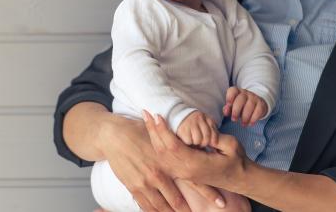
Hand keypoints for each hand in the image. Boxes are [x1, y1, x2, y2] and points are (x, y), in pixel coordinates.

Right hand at [100, 114, 223, 211]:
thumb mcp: (162, 137)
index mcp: (170, 160)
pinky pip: (146, 206)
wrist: (114, 136)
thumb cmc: (139, 132)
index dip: (208, 192)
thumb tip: (199, 148)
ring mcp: (145, 183)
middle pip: (177, 200)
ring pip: (162, 207)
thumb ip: (179, 146)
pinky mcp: (133, 187)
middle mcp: (159, 174)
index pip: (193, 180)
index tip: (221, 202)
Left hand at [143, 110, 249, 191]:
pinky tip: (155, 133)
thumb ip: (216, 137)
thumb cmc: (237, 161)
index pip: (172, 145)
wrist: (238, 178)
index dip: (163, 130)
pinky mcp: (183, 172)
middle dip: (152, 130)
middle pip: (162, 150)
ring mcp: (183, 173)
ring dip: (153, 136)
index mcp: (195, 164)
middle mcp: (185, 170)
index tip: (157, 115)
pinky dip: (158, 144)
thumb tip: (203, 129)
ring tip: (147, 120)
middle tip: (145, 113)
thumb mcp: (231, 145)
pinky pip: (165, 158)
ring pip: (161, 155)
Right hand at [176, 111, 218, 147]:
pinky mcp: (182, 129)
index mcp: (205, 117)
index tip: (212, 144)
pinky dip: (188, 143)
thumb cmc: (193, 122)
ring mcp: (190, 123)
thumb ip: (211, 130)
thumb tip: (215, 143)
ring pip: (198, 140)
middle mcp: (198, 119)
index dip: (214, 140)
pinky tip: (187, 139)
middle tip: (200, 143)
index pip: (213, 131)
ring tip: (193, 141)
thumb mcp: (204, 122)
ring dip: (196, 143)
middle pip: (206, 137)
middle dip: (204, 143)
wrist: (177, 113)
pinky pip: (189, 141)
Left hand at [223, 87, 268, 126]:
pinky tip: (250, 123)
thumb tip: (226, 112)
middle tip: (234, 119)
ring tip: (243, 124)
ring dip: (245, 116)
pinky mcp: (261, 104)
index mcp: (236, 92)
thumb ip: (228, 108)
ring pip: (250, 105)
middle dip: (236, 110)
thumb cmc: (241, 106)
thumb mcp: (233, 106)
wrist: (256, 104)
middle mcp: (245, 93)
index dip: (230, 97)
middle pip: (241, 99)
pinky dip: (254, 118)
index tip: (228, 104)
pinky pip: (258, 110)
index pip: (233, 90)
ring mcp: (254, 98)